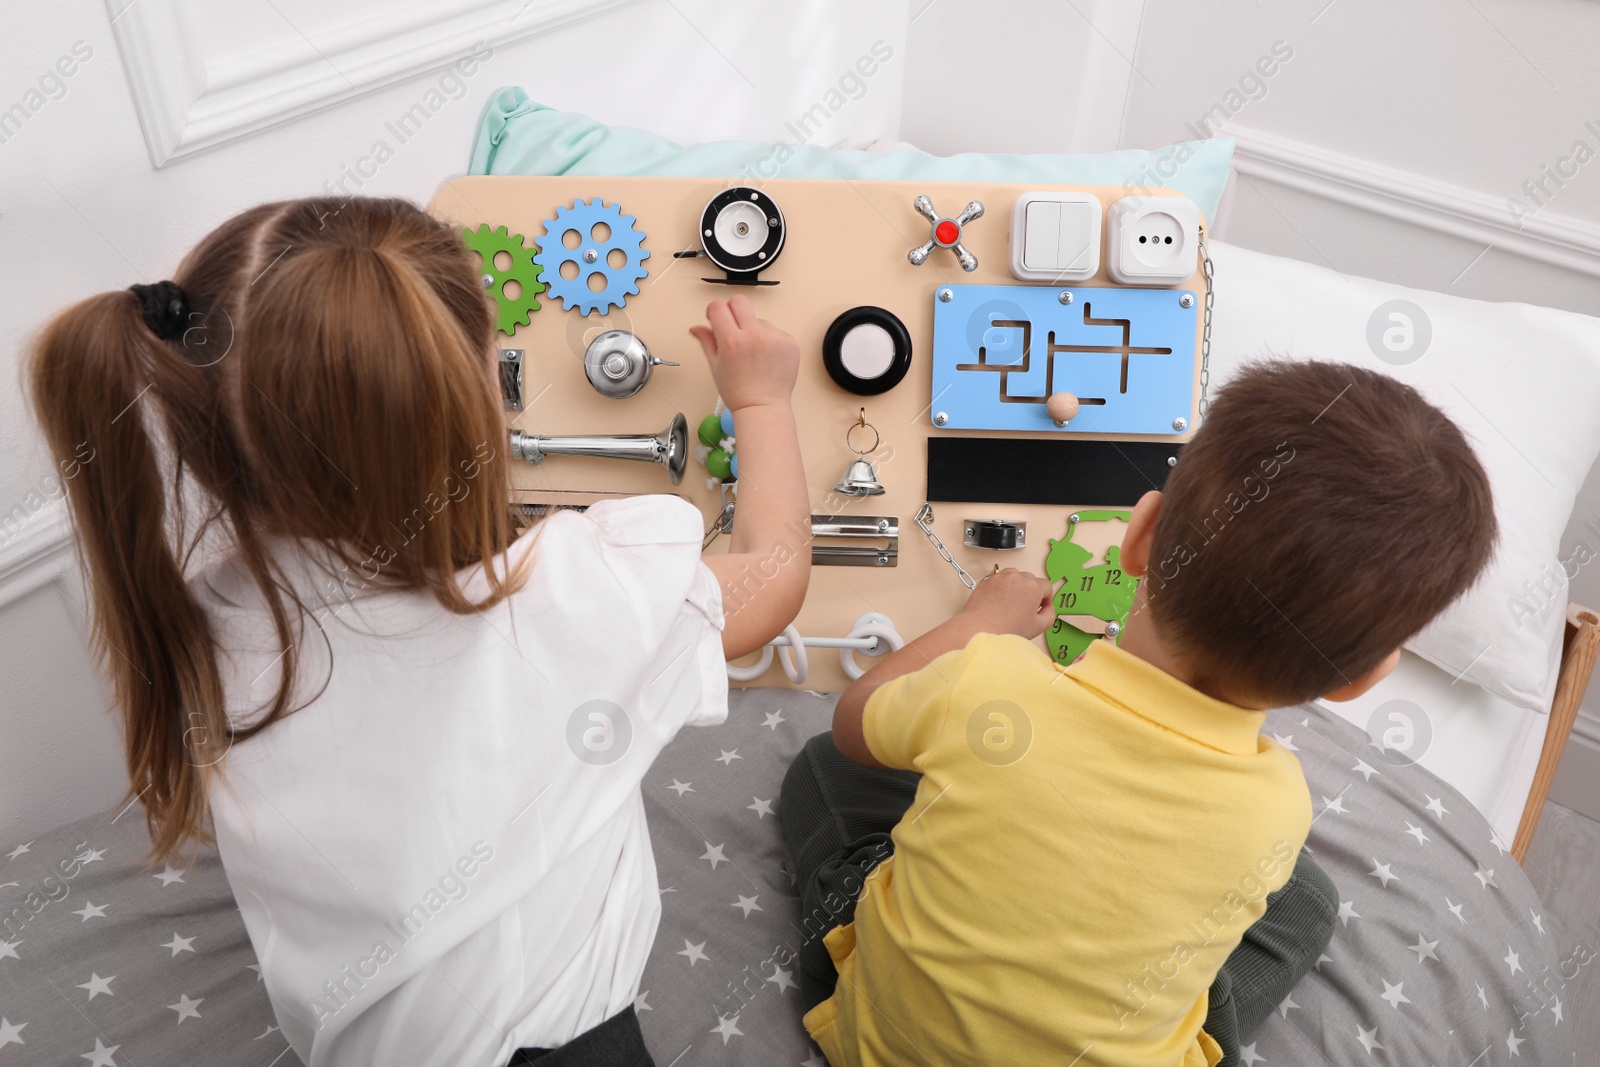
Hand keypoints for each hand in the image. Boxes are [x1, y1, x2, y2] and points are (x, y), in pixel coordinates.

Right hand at [689, 294, 799, 411]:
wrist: (763, 407)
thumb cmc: (738, 392)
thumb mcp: (716, 366)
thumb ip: (706, 341)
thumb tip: (696, 327)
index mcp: (732, 341)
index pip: (718, 307)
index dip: (714, 311)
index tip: (716, 319)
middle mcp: (754, 335)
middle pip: (739, 301)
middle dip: (732, 311)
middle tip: (733, 329)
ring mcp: (775, 338)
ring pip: (759, 319)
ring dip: (753, 329)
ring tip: (753, 354)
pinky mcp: (790, 342)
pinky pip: (775, 330)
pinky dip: (769, 340)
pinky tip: (766, 358)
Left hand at [961, 568, 1056, 639]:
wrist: (981, 628)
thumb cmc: (1007, 629)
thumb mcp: (1038, 626)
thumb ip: (1050, 614)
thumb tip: (1048, 608)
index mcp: (1033, 586)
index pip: (1046, 586)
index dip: (1046, 598)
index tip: (1041, 607)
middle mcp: (1017, 577)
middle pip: (1031, 580)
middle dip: (1031, 592)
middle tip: (1025, 608)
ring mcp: (1000, 577)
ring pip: (1015, 577)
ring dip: (1016, 587)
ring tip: (1011, 604)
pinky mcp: (987, 580)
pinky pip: (999, 580)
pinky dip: (1002, 588)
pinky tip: (999, 603)